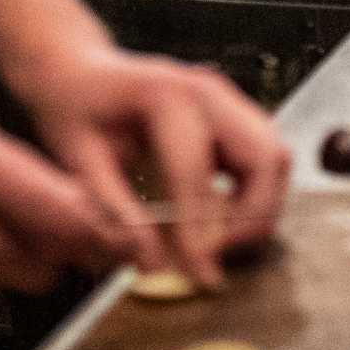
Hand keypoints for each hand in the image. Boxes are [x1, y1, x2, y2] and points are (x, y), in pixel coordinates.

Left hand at [11, 40, 291, 289]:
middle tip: (218, 256)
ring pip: (273, 157)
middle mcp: (208, 90)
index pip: (197, 175)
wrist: (80, 72)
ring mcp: (226, 97)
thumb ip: (115, 213)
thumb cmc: (75, 110)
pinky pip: (263, 156)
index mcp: (167, 96)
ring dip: (258, 207)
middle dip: (251, 217)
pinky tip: (219, 218)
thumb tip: (153, 265)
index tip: (200, 277)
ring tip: (219, 241)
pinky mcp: (232, 113)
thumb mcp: (79, 163)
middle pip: (264, 157)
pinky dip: (254, 194)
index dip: (200, 233)